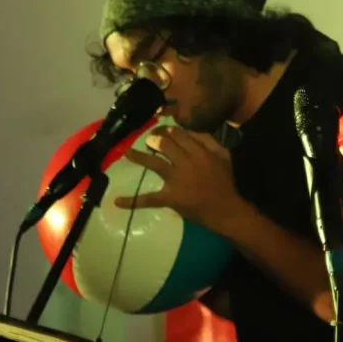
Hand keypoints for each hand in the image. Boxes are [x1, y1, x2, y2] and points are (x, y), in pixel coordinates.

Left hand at [114, 125, 242, 235]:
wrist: (226, 210)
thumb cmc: (225, 182)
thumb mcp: (224, 156)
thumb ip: (209, 141)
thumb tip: (191, 131)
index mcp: (200, 152)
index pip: (179, 135)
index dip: (168, 131)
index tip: (162, 131)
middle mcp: (186, 163)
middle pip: (165, 145)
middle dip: (154, 139)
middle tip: (149, 140)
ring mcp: (176, 180)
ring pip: (155, 164)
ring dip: (139, 156)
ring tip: (127, 152)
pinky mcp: (170, 198)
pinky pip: (149, 199)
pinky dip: (132, 201)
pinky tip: (116, 202)